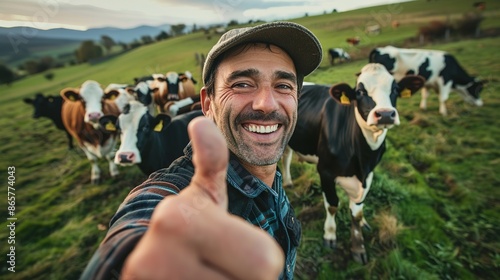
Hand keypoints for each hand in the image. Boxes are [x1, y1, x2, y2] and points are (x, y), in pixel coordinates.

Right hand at [121, 117, 284, 279]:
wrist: (146, 266)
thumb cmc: (188, 229)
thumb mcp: (203, 196)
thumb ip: (211, 162)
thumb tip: (201, 122)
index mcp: (179, 220)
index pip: (264, 261)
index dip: (260, 260)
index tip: (232, 251)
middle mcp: (157, 259)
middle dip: (246, 277)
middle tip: (222, 268)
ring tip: (208, 277)